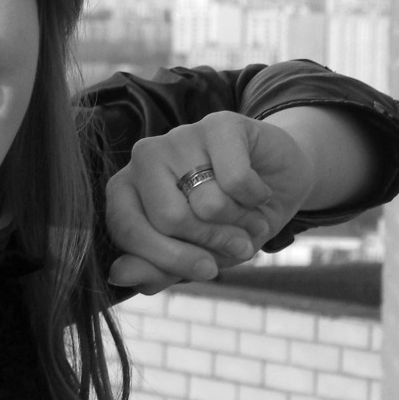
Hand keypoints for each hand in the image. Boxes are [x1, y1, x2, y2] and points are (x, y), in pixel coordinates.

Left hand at [105, 111, 314, 293]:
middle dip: (212, 242)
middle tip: (236, 242)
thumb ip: (154, 268)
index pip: (127, 230)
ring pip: (207, 204)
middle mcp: (144, 157)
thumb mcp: (192, 255)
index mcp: (125, 189)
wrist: (280, 183)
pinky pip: (237, 181)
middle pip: (169, 219)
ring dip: (240, 223)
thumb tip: (119, 275)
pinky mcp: (219, 124)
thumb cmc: (226, 222)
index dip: (169, 260)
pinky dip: (256, 198)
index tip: (207, 270)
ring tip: (247, 215)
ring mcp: (180, 136)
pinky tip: (257, 191)